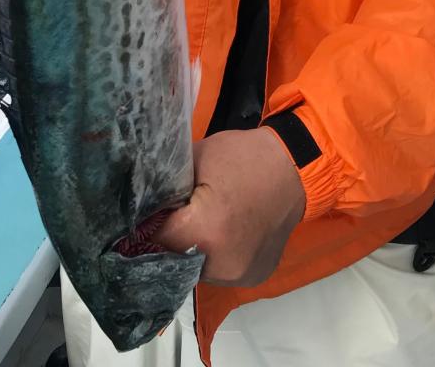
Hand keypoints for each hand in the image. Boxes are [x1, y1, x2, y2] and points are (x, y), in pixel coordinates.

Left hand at [152, 128, 305, 286]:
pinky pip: (220, 272)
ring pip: (196, 270)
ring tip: (199, 222)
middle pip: (175, 260)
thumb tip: (140, 208)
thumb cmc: (243, 157)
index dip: (147, 225)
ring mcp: (240, 275)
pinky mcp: (253, 277)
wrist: (294, 167)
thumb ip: (166, 187)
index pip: (156, 240)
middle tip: (171, 215)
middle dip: (169, 239)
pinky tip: (221, 231)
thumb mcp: (197, 159)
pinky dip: (214, 255)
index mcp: (206, 231)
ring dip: (191, 251)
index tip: (144, 214)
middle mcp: (222, 265)